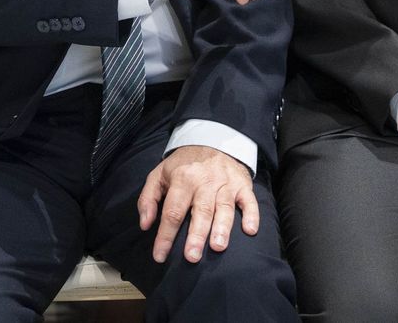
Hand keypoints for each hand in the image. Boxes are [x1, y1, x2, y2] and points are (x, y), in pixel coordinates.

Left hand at [137, 145, 259, 263]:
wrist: (212, 140)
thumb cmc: (183, 165)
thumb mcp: (159, 174)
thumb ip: (149, 199)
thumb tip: (146, 225)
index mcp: (182, 179)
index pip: (172, 211)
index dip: (165, 235)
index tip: (160, 256)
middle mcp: (205, 181)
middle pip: (200, 211)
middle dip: (196, 235)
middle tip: (191, 257)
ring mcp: (226, 183)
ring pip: (224, 208)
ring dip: (222, 227)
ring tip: (218, 246)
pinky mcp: (242, 184)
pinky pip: (249, 200)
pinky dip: (252, 215)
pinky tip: (250, 230)